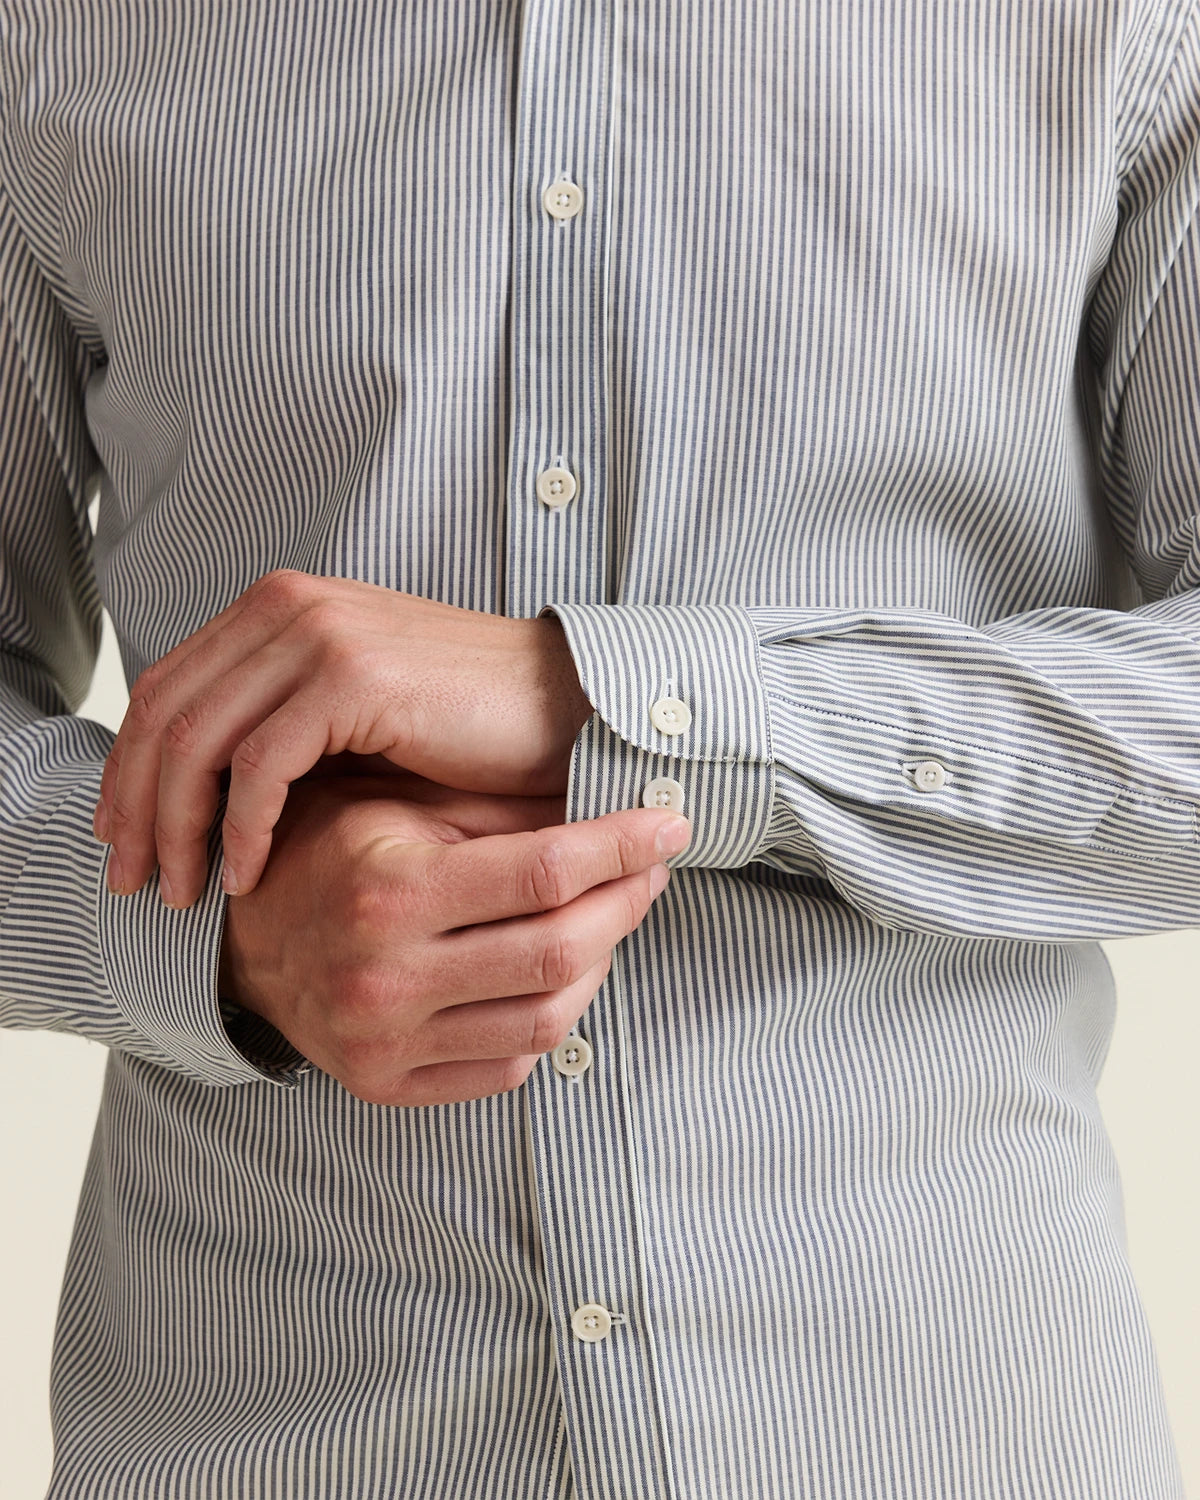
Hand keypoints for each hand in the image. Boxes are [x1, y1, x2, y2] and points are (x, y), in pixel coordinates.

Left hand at [92, 571, 594, 905]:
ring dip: (177, 828)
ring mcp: (319, 634)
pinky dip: (239, 828)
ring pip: (198, 742)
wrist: (566, 707)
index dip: (127, 770)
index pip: (166, 688)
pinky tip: (243, 876)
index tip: (122, 841)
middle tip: (131, 882)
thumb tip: (193, 791)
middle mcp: (288, 606)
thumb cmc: (466, 726)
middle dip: (134, 808)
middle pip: (165, 715)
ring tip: (179, 894)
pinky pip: (260, 766)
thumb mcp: (351, 716)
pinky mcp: (352, 677)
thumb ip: (277, 727)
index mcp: (279, 607)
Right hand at [218, 771, 690, 1106]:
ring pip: (547, 1017)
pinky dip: (552, 1019)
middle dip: (627, 904)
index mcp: (388, 885)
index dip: (622, 846)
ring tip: (611, 919)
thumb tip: (607, 796)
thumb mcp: (395, 805)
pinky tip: (561, 974)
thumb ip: (495, 809)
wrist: (240, 945)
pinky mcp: (388, 1084)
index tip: (667, 824)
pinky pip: (509, 1064)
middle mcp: (385, 972)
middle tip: (652, 870)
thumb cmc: (328, 852)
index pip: (544, 871)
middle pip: (560, 950)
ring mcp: (385, 1040)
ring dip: (601, 964)